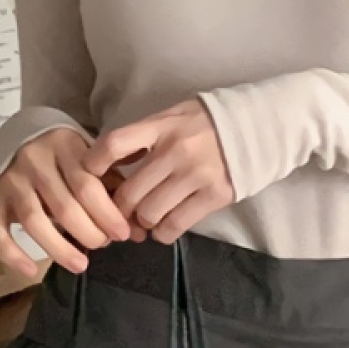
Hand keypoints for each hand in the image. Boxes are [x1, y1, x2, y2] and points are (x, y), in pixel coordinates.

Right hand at [0, 128, 132, 276]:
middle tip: (104, 245)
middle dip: (88, 233)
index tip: (124, 234)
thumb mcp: (94, 159)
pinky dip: (12, 254)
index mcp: (66, 147)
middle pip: (63, 206)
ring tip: (81, 265)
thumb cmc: (70, 155)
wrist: (25, 136)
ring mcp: (11, 180)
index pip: (87, 185)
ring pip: (33, 221)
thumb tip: (140, 232)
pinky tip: (31, 270)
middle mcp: (35, 162)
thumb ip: (115, 188)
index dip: (107, 214)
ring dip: (59, 248)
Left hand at [82, 98, 234, 243]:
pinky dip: (162, 232)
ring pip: (148, 214)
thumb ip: (147, 134)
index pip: (114, 144)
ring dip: (142, 222)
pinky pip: (174, 225)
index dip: (93, 164)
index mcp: (162, 126)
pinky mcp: (214, 196)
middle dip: (118, 209)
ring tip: (146, 218)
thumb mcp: (176, 114)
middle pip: (128, 192)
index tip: (88, 177)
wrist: (261, 126)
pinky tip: (165, 226)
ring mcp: (196, 175)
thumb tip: (112, 160)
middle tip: (120, 213)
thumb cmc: (212, 121)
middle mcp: (176, 151)